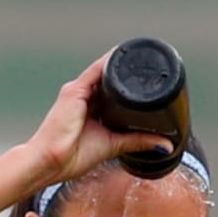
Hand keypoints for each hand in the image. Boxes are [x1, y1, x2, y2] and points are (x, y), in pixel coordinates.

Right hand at [23, 50, 171, 190]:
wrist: (51, 161)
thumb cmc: (73, 156)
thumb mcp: (115, 145)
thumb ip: (139, 141)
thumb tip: (166, 145)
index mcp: (90, 108)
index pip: (113, 91)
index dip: (128, 85)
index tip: (149, 79)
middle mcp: (83, 96)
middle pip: (109, 79)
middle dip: (127, 72)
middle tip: (152, 66)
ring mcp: (77, 91)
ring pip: (104, 71)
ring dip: (121, 63)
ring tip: (142, 55)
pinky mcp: (74, 91)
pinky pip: (95, 71)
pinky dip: (109, 62)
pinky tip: (123, 55)